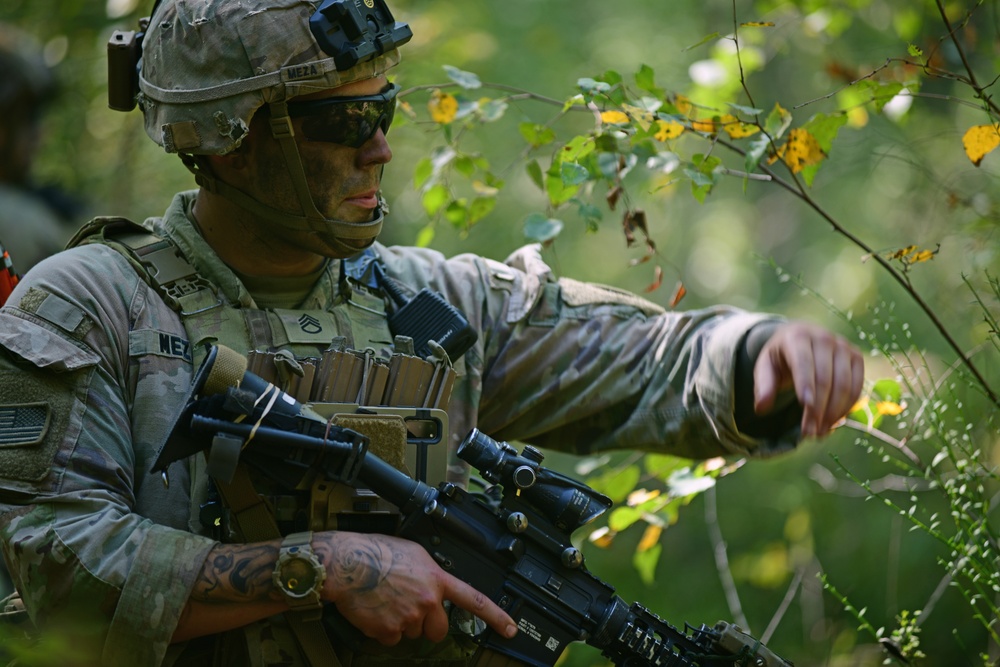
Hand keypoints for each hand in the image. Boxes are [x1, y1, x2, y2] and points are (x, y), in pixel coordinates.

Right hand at [316, 531, 516, 645]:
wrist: (347, 564)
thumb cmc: (376, 552)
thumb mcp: (415, 553)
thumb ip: (431, 571)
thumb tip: (436, 583)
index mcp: (437, 579)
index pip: (474, 600)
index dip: (496, 617)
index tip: (510, 628)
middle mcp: (428, 600)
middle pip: (439, 630)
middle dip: (428, 624)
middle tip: (410, 608)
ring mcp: (409, 617)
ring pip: (413, 634)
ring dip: (402, 624)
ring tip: (386, 601)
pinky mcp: (389, 631)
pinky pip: (391, 639)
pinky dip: (383, 630)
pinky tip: (375, 610)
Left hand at [753, 321, 863, 437]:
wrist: (801, 340)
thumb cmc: (781, 358)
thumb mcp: (765, 367)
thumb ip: (763, 386)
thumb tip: (761, 408)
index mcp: (797, 337)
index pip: (803, 362)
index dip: (806, 385)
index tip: (806, 407)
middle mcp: (823, 338)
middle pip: (824, 378)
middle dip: (817, 409)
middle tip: (809, 433)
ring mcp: (843, 346)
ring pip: (843, 384)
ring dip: (833, 413)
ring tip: (819, 433)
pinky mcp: (857, 357)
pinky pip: (856, 386)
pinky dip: (846, 407)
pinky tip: (833, 422)